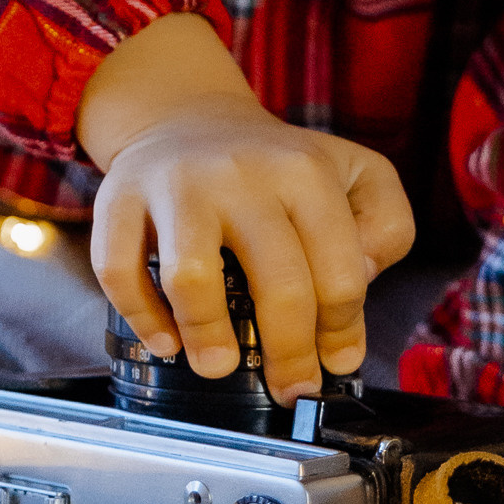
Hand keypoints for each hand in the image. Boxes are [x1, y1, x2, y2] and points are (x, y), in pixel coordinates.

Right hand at [76, 16, 414, 405]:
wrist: (187, 116)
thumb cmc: (276, 165)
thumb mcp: (356, 173)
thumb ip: (386, 224)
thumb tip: (359, 279)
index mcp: (305, 171)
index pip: (340, 271)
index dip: (342, 331)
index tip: (336, 361)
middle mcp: (241, 173)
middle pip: (277, 282)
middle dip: (290, 353)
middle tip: (290, 388)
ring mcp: (176, 184)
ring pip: (190, 275)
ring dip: (208, 335)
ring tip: (219, 364)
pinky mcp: (119, 198)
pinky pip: (117, 269)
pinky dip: (140, 316)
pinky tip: (165, 341)